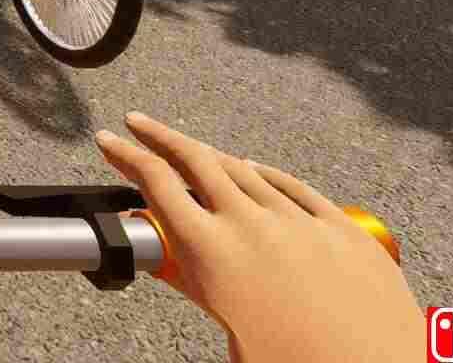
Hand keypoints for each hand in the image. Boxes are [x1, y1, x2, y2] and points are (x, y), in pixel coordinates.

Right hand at [96, 112, 421, 362]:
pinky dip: (267, 173)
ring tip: (192, 149)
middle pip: (196, 160)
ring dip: (211, 155)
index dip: (126, 156)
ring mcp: (300, 221)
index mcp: (213, 253)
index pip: (157, 185)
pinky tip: (256, 169)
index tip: (109, 141)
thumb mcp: (226, 330)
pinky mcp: (342, 229)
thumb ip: (201, 286)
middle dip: (159, 135)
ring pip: (245, 170)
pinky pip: (296, 187)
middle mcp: (252, 225)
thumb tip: (178, 263)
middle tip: (138, 122)